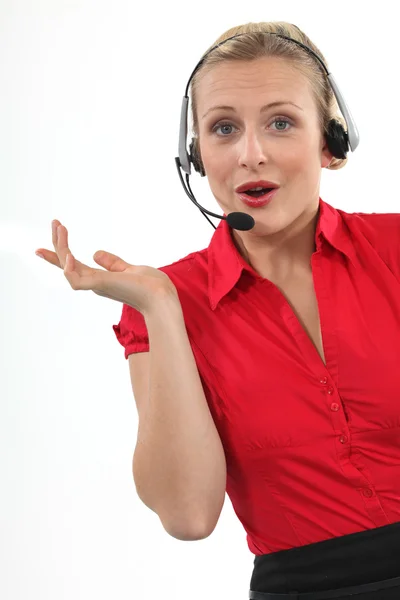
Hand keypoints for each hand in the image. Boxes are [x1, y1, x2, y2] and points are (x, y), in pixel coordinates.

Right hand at [35, 220, 178, 314]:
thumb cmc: (150, 287)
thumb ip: (112, 263)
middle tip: (55, 222)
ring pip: (67, 268)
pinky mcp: (100, 286)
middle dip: (57, 245)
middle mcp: (94, 282)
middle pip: (67, 263)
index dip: (58, 255)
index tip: (43, 246)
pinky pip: (76, 280)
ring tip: (61, 227)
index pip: (74, 265)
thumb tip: (96, 253)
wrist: (162, 297)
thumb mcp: (129, 269)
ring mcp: (96, 285)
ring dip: (61, 247)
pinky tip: (68, 253)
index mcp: (100, 279)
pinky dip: (68, 269)